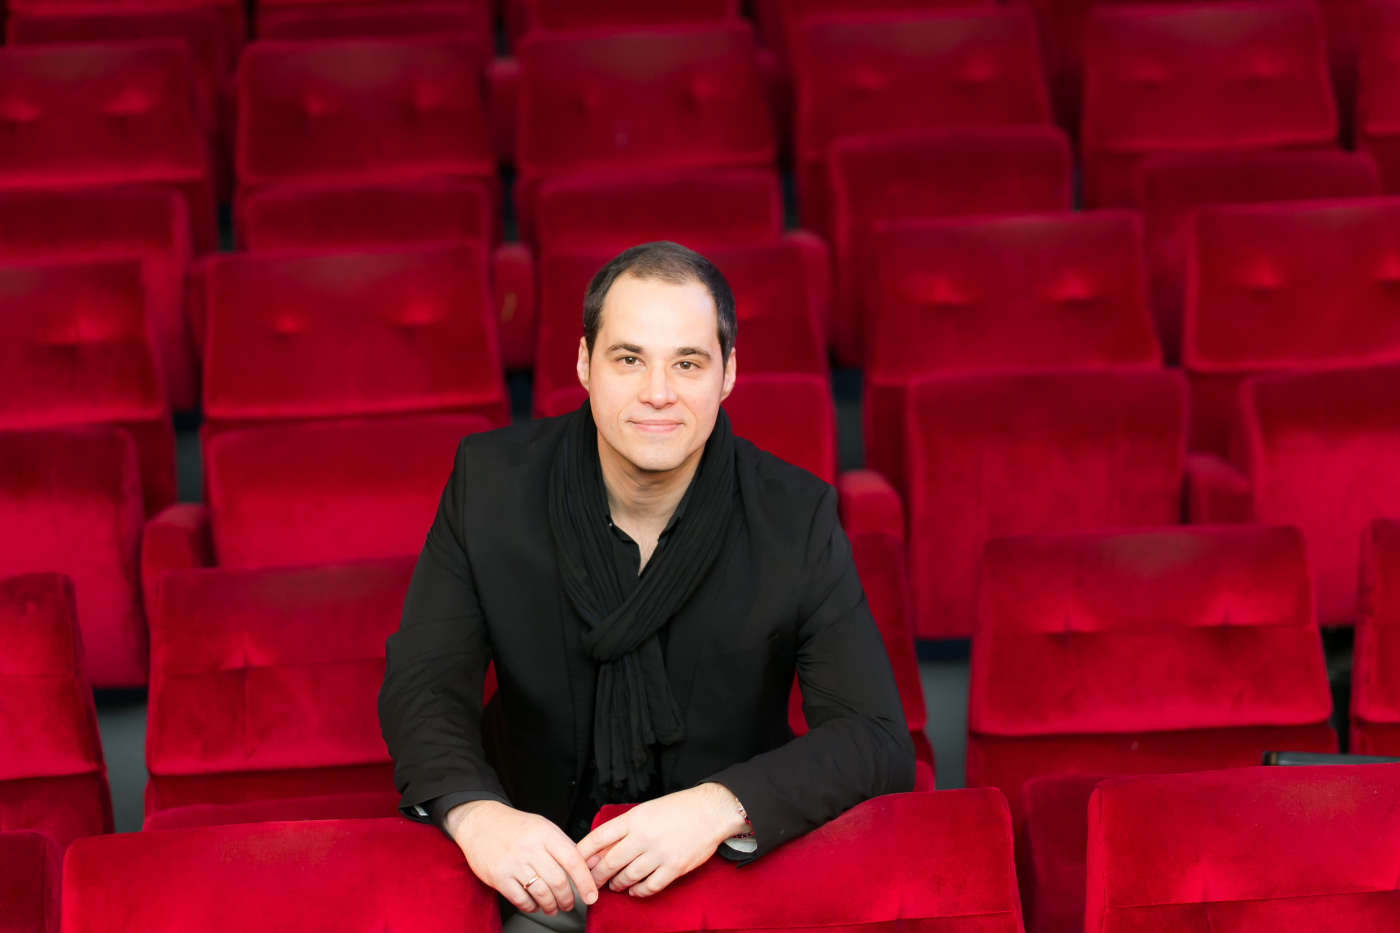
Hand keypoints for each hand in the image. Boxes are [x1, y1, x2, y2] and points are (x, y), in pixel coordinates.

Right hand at [446, 800, 598, 915]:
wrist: (480, 823)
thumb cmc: (514, 826)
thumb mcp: (543, 826)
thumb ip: (563, 844)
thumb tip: (587, 864)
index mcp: (545, 834)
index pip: (573, 860)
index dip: (585, 881)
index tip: (591, 895)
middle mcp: (530, 848)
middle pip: (558, 881)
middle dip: (568, 899)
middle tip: (569, 904)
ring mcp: (514, 863)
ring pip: (541, 893)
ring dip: (551, 906)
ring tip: (553, 908)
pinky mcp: (499, 877)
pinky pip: (521, 899)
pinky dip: (531, 907)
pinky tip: (534, 905)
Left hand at [576, 783, 749, 897]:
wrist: (710, 811)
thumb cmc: (678, 809)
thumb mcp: (647, 810)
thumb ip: (626, 828)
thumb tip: (604, 848)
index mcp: (634, 819)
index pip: (599, 837)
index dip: (583, 852)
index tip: (575, 861)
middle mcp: (643, 836)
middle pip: (610, 862)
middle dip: (597, 875)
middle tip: (591, 882)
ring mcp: (659, 853)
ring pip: (628, 877)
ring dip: (618, 884)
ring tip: (615, 885)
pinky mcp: (674, 868)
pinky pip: (649, 886)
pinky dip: (639, 892)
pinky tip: (635, 891)